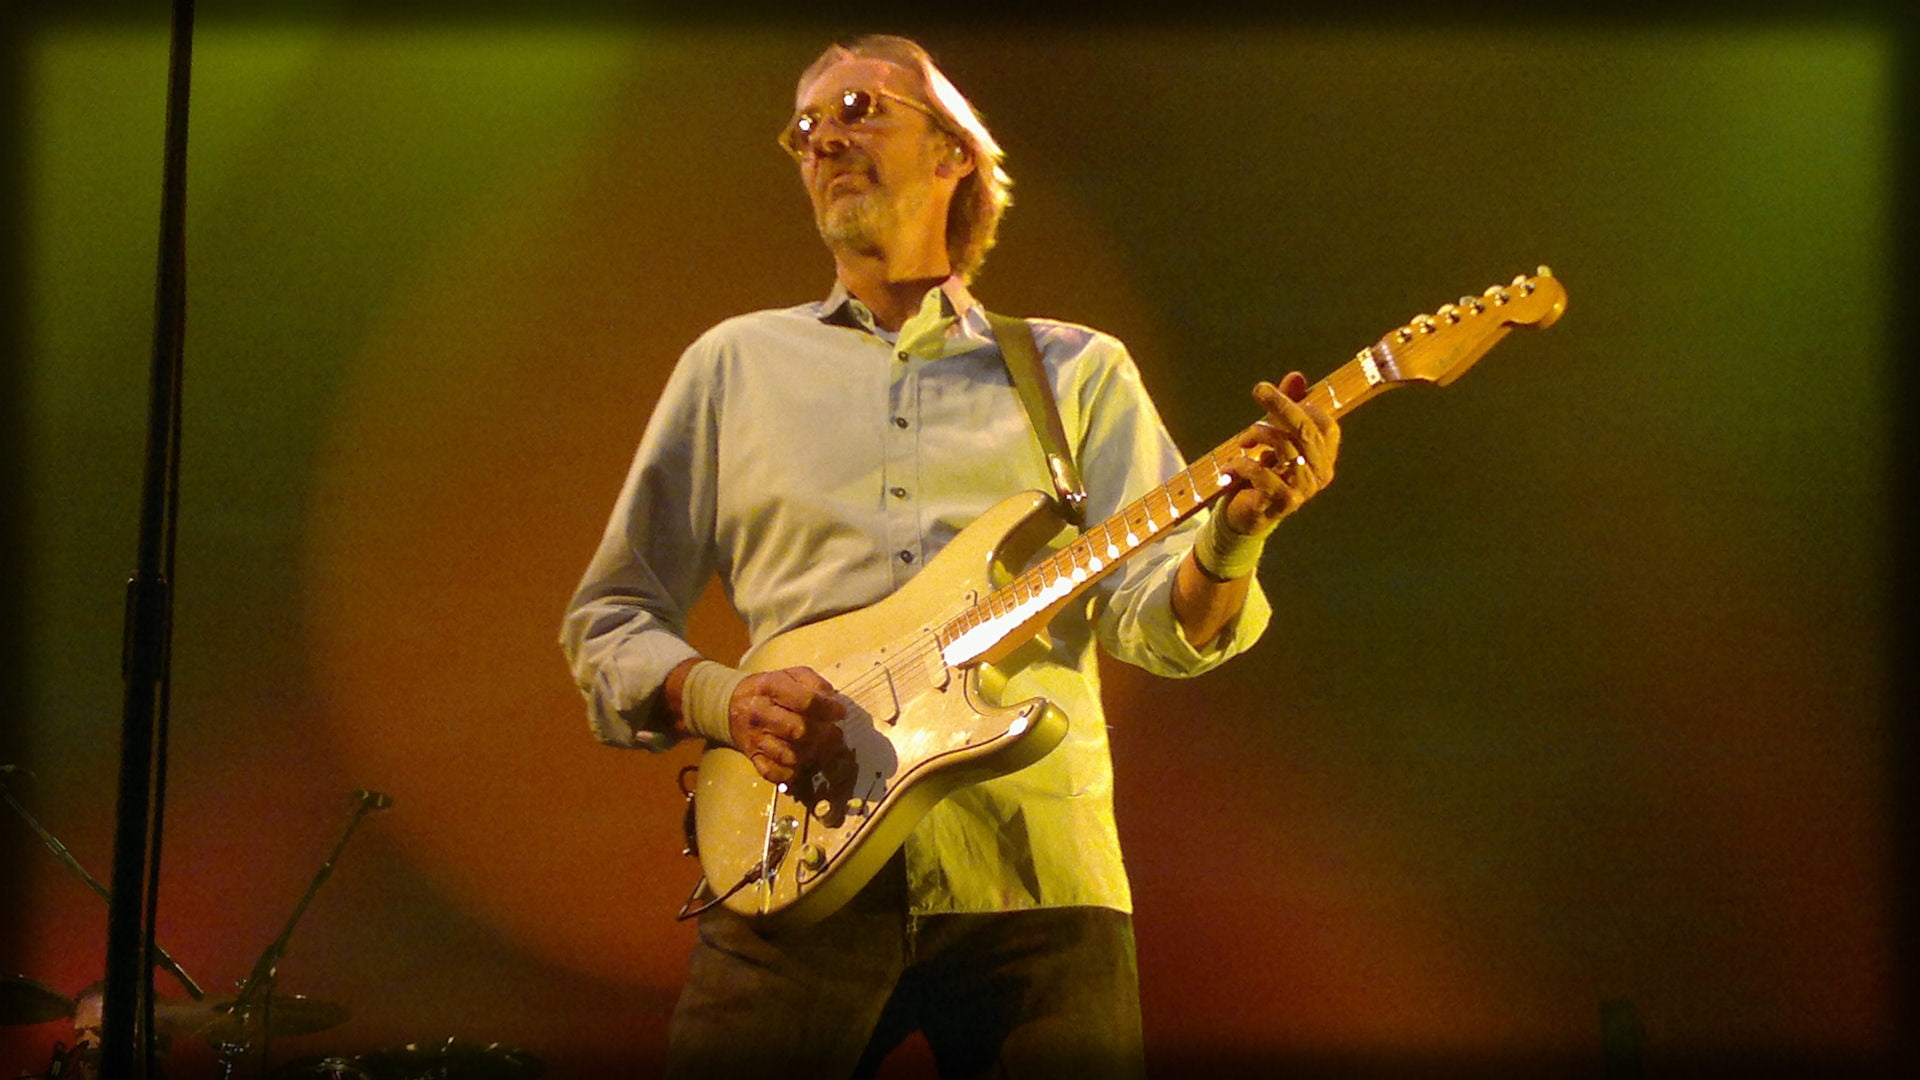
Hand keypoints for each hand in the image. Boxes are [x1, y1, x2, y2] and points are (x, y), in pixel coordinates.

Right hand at [729, 666, 846, 784]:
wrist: (731, 704)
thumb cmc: (770, 689)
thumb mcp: (791, 675)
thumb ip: (815, 684)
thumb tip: (834, 702)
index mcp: (770, 687)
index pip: (806, 702)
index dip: (829, 710)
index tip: (840, 713)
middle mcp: (760, 713)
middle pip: (799, 731)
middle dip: (822, 733)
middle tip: (833, 732)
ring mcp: (755, 738)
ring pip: (790, 755)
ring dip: (811, 753)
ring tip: (818, 745)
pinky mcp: (753, 757)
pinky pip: (775, 773)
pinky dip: (791, 772)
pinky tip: (800, 762)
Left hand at [1219, 371, 1339, 536]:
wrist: (1246, 517)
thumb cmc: (1262, 474)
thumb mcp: (1273, 438)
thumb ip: (1286, 409)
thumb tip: (1297, 376)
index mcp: (1323, 456)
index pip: (1326, 425)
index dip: (1305, 406)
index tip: (1278, 395)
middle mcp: (1320, 472)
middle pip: (1306, 431)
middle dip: (1282, 406)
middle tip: (1259, 389)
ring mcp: (1304, 489)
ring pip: (1285, 448)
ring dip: (1258, 435)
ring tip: (1242, 441)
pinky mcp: (1284, 503)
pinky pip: (1264, 475)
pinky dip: (1243, 466)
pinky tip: (1230, 467)